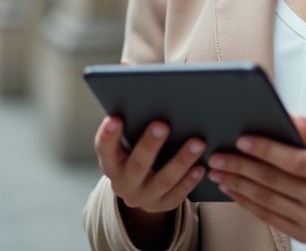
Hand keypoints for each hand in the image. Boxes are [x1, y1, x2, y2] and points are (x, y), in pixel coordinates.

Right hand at [93, 117, 206, 245]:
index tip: (114, 118)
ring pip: (163, 180)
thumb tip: (150, 101)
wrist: (139, 188)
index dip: (108, 136)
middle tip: (162, 124)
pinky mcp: (162, 205)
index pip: (105, 150)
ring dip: (181, 161)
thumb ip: (133, 128)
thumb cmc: (134, 153)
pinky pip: (177, 194)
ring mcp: (143, 197)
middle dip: (149, 145)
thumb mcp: (127, 145)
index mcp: (111, 164)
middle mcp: (124, 184)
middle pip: (138, 165)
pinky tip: (200, 167)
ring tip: (197, 143)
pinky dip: (189, 180)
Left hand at [206, 115, 305, 244]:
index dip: (265, 150)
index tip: (241, 140)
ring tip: (218, 171)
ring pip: (266, 200)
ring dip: (237, 184)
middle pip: (274, 181)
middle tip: (217, 155)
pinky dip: (246, 202)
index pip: (293, 160)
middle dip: (240, 166)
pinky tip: (233, 189)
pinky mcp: (304, 234)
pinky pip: (268, 217)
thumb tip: (284, 115)